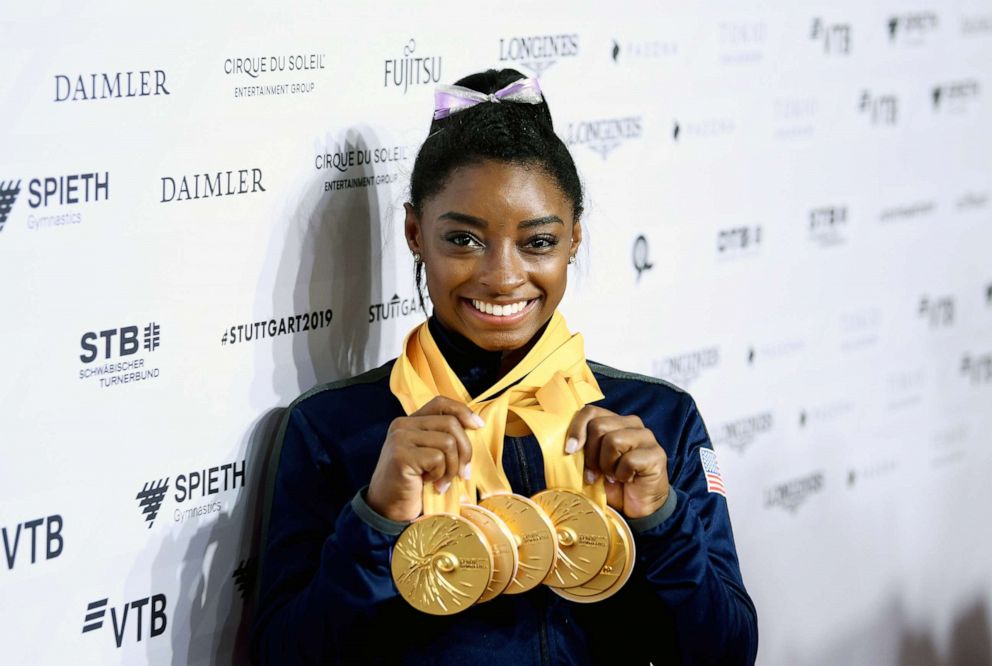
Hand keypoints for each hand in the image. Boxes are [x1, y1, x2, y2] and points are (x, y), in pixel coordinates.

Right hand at [366, 396, 482, 521]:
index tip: (478, 426)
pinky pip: (437, 459)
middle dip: (465, 450)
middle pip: (450, 423)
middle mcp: (402, 425)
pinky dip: (440, 475)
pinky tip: (430, 484)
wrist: (388, 508)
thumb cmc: (414, 483)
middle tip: (463, 473)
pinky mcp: (401, 455)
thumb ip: (443, 437)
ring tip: (442, 481)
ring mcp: (400, 438)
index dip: (463, 411)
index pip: (441, 403)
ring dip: (452, 467)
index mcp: (409, 421)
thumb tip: (475, 425)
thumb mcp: (429, 454)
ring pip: (447, 442)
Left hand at [565, 406, 669, 518]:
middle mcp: (632, 424)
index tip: (569, 450)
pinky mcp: (656, 454)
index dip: (576, 429)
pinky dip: (622, 475)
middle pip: (598, 425)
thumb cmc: (612, 484)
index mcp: (615, 421)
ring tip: (612, 476)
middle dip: (590, 454)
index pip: (590, 412)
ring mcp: (646, 437)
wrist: (637, 507)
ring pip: (613, 440)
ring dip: (606, 465)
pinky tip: (627, 480)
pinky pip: (629, 460)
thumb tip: (566, 444)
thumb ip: (582, 448)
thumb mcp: (591, 463)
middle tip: (594, 473)